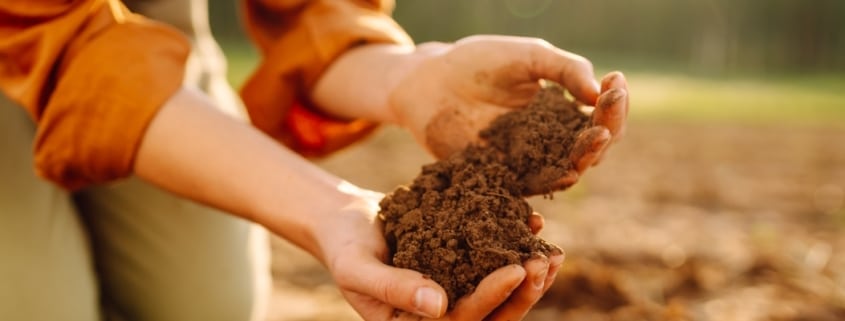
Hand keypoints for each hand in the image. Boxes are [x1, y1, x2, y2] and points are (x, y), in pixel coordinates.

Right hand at [315, 191, 563, 320]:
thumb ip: (394, 288)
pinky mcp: (462, 267)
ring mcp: (455, 292)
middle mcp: (440, 316)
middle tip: (546, 262)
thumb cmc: (344, 248)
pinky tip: (534, 226)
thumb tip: (439, 306)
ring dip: (530, 276)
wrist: (345, 221)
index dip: (492, 296)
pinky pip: (495, 263)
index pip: (462, 319)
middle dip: (523, 292)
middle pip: (493, 315)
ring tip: (553, 252)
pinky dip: (516, 246)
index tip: (517, 268)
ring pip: (501, 294)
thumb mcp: (358, 268)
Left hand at [388, 35, 628, 192]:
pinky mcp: (503, 179)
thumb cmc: (480, 63)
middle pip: (594, 148)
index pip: (602, 117)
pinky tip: (568, 171)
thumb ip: (565, 70)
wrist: (430, 80)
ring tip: (596, 136)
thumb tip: (600, 93)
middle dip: (609, 128)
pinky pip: (533, 189)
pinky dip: (553, 183)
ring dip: (588, 156)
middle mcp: (551, 143)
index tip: (616, 81)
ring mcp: (528, 163)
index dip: (614, 102)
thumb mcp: (530, 57)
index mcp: (563, 114)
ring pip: (570, 170)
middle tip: (610, 108)